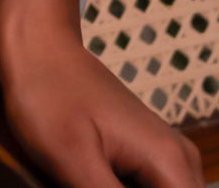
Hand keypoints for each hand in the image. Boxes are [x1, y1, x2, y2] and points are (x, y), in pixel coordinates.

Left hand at [2, 36, 203, 187]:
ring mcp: (166, 156)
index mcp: (171, 164)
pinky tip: (86, 181)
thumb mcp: (74, 161)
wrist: (37, 44)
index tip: (99, 187)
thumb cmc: (48, 94)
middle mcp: (181, 161)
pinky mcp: (147, 156)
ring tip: (83, 179)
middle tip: (85, 182)